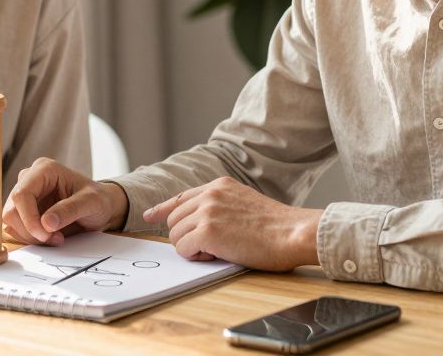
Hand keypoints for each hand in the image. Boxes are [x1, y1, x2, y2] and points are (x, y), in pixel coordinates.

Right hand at [3, 157, 128, 244]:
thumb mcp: (92, 203)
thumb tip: (46, 223)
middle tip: (55, 239)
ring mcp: (25, 196)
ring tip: (56, 238)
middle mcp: (29, 179)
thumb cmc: (98, 200)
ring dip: (31, 236)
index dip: (29, 218)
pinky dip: (30, 238)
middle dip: (31, 231)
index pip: (21, 194)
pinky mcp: (24, 211)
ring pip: (11, 221)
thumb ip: (70, 210)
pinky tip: (50, 237)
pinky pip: (16, 228)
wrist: (100, 208)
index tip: (45, 235)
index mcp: (44, 169)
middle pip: (11, 210)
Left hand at [142, 177, 321, 270]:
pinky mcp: (206, 231)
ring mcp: (206, 211)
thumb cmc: (276, 227)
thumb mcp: (244, 203)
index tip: (150, 215)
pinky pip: (183, 249)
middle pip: (174, 219)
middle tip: (211, 247)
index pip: (181, 197)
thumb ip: (220, 206)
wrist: (293, 232)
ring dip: (192, 248)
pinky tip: (217, 254)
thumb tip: (197, 223)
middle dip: (185, 237)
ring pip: (175, 236)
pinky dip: (196, 257)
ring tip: (220, 249)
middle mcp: (209, 194)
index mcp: (219, 185)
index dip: (163, 208)